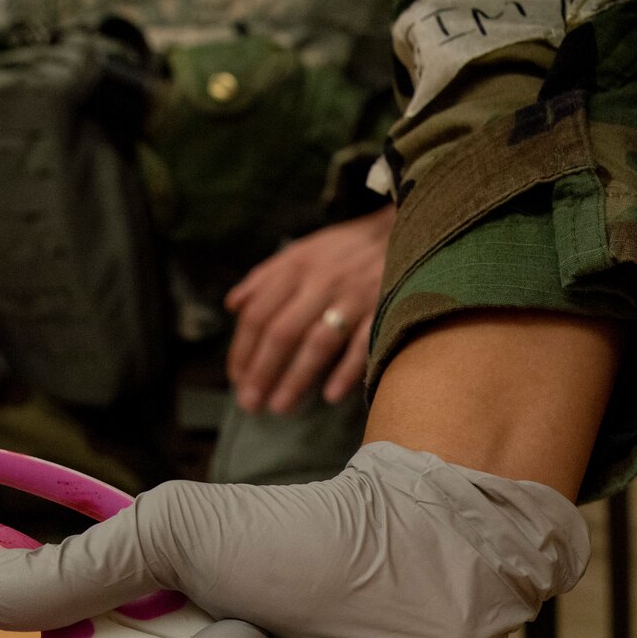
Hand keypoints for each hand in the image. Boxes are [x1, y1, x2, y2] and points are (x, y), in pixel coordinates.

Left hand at [225, 206, 394, 413]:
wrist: (403, 230)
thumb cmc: (346, 249)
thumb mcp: (302, 250)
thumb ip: (266, 277)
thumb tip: (233, 305)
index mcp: (296, 267)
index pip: (259, 313)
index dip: (243, 349)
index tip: (237, 378)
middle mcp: (321, 281)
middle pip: (282, 332)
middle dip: (262, 371)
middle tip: (250, 403)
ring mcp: (354, 296)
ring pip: (318, 342)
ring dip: (297, 378)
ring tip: (280, 407)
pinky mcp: (384, 308)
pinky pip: (362, 345)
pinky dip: (346, 371)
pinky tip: (330, 395)